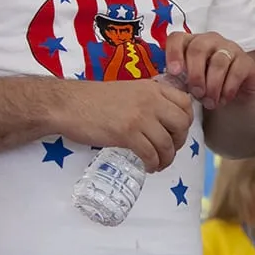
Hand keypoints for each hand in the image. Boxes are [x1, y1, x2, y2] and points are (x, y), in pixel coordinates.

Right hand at [58, 79, 193, 171]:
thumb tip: (162, 117)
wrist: (67, 104)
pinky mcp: (126, 134)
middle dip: (180, 141)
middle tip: (169, 150)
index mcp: (152, 88)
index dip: (186, 120)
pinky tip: (148, 166)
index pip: (186, 103)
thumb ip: (148, 99)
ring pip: (167, 143)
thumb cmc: (94, 99)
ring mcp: (139, 117)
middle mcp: (151, 101)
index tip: (178, 132)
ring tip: (158, 164)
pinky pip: (150, 154)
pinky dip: (152, 164)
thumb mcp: (129, 90)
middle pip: (181, 124)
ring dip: (166, 158)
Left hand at [166, 32, 254, 109]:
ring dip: (212, 86)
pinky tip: (223, 100)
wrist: (232, 95)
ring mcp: (230, 49)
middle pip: (198, 48)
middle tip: (195, 93)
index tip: (174, 72)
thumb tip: (168, 85)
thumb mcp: (188, 82)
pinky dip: (227, 89)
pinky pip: (237, 72)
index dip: (173, 53)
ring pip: (219, 62)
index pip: (178, 38)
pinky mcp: (247, 62)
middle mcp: (210, 41)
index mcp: (191, 43)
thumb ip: (178, 79)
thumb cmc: (205, 85)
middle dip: (195, 74)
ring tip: (209, 102)